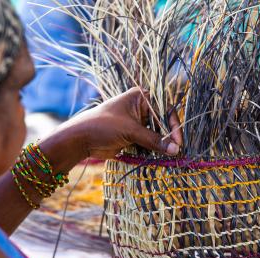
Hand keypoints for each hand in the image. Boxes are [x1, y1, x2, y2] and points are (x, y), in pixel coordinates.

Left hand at [65, 87, 182, 158]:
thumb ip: (153, 140)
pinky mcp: (133, 136)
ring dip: (161, 145)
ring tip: (168, 156)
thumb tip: (175, 149)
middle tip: (175, 152)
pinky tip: (157, 157)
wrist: (81, 139)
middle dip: (168, 137)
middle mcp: (141, 109)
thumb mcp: (130, 131)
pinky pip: (148, 143)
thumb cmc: (104, 126)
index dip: (173, 126)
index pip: (165, 110)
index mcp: (141, 98)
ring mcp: (137, 123)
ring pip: (156, 134)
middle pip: (162, 123)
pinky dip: (153, 150)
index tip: (178, 142)